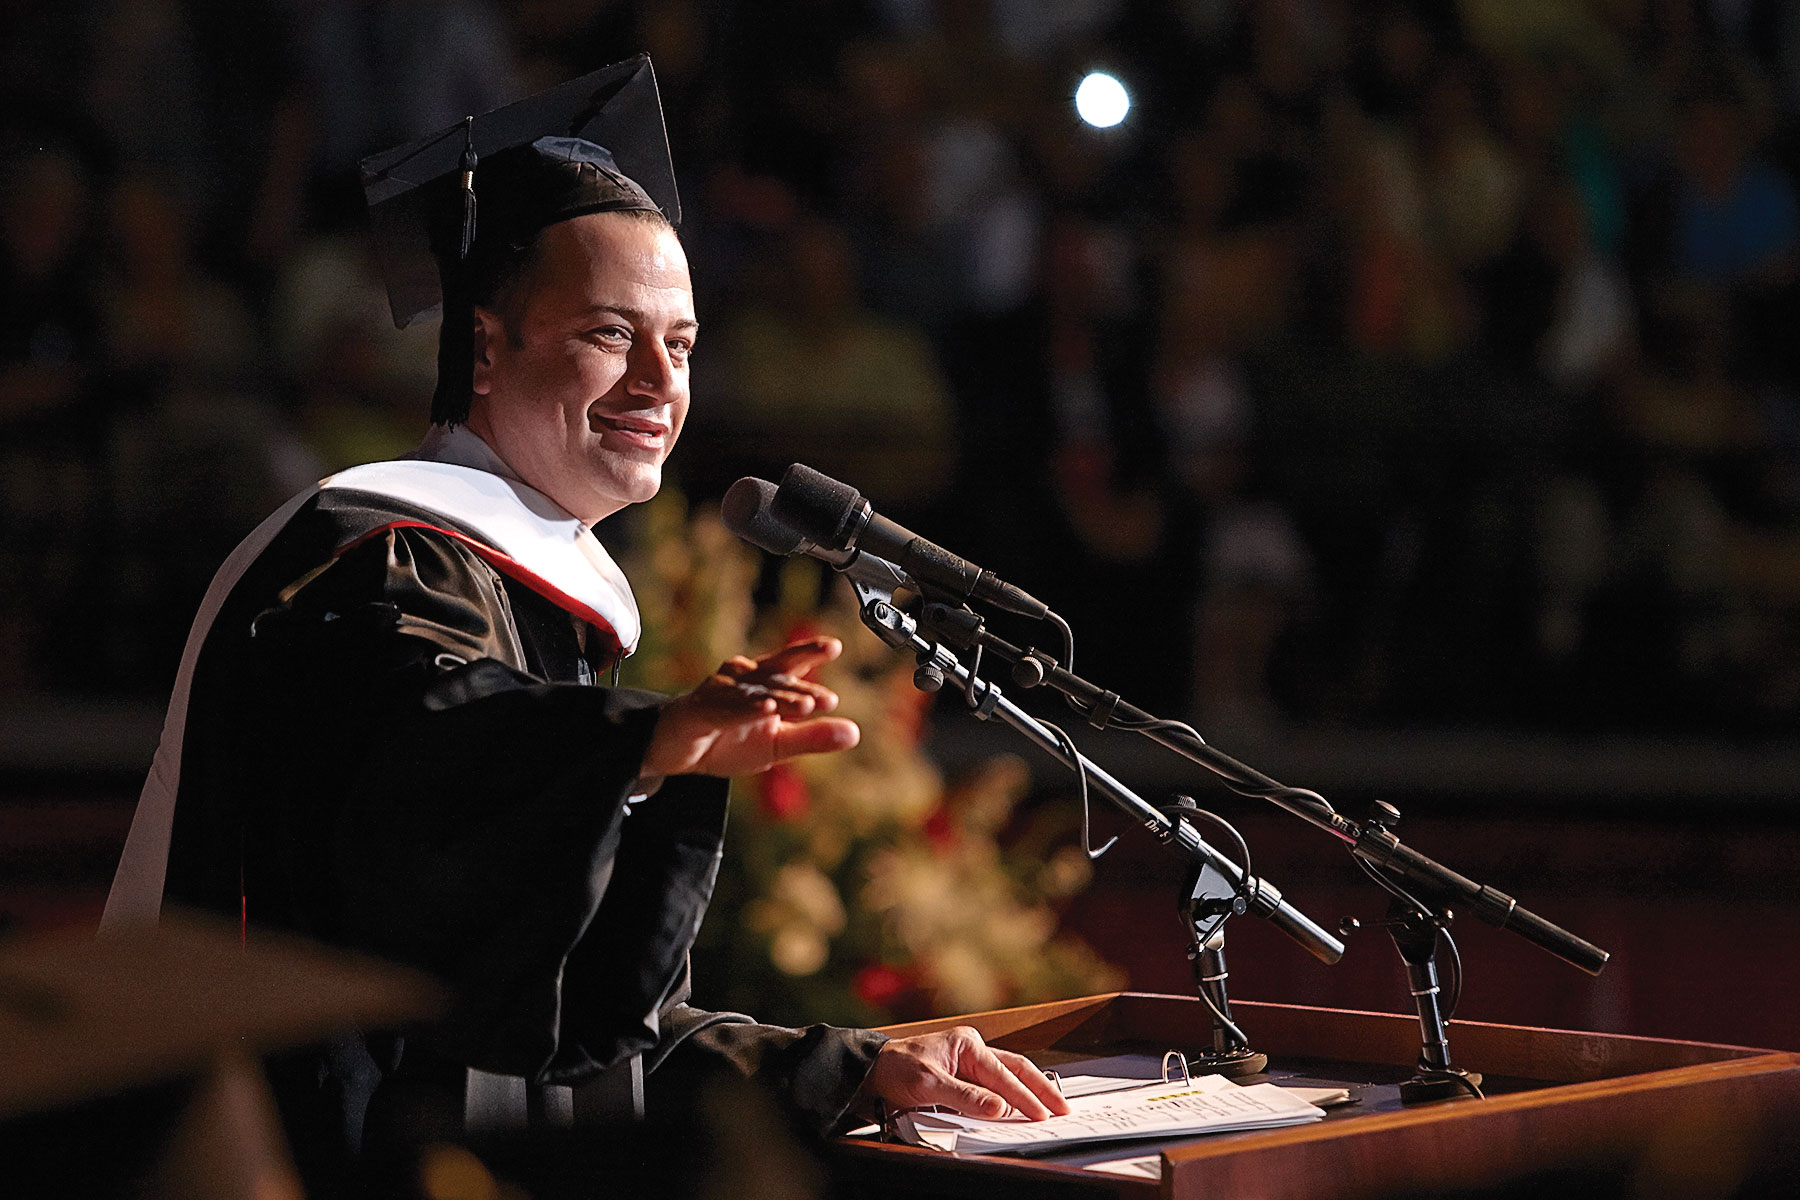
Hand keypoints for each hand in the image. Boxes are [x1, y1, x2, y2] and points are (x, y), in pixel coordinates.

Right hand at [642, 637, 859, 777]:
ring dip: (780, 698)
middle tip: (827, 697)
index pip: (791, 665)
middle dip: (801, 682)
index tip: (835, 647)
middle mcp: (743, 679)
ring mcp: (720, 692)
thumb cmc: (726, 739)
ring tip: (806, 705)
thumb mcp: (777, 745)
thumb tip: (854, 732)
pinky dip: (746, 709)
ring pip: (755, 692)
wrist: (674, 749)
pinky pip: (726, 709)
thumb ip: (812, 737)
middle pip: (775, 673)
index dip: (811, 653)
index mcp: (764, 682)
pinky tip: (765, 709)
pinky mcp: (700, 710)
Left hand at [857, 1027, 1070, 1120]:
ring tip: (1050, 1107)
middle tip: (1061, 1109)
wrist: (870, 1071)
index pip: (1002, 1074)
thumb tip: (998, 1108)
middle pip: (1014, 1070)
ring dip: (1028, 1093)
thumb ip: (965, 1096)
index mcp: (967, 1044)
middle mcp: (971, 1050)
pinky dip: (1009, 1098)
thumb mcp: (928, 1084)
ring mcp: (968, 1063)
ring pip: (1007, 1077)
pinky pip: (993, 1087)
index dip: (1023, 1097)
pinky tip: (1020, 1108)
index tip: (1041, 1114)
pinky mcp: (963, 1077)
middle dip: (1039, 1090)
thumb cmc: (894, 1068)